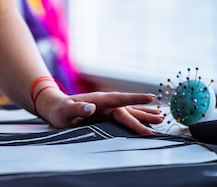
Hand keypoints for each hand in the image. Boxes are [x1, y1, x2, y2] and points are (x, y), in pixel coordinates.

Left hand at [42, 91, 163, 134]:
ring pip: (129, 111)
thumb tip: (90, 107)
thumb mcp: (64, 111)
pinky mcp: (107, 115)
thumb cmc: (59, 111)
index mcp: (98, 100)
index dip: (134, 98)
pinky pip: (125, 116)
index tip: (150, 97)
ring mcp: (107, 109)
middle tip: (161, 119)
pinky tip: (148, 118)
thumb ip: (76, 109)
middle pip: (127, 109)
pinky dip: (137, 117)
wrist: (56, 108)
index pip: (119, 99)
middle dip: (144, 114)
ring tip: (161, 117)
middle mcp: (105, 103)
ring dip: (144, 114)